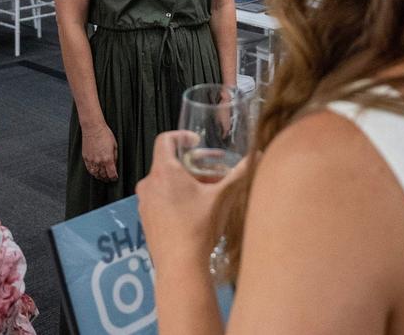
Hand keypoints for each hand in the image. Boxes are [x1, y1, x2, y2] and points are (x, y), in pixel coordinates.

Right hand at [82, 124, 118, 180]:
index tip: (115, 178)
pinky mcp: (85, 158)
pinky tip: (95, 172)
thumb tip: (114, 165)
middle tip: (109, 178)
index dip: (114, 178)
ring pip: (95, 174)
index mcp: (108, 159)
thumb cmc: (105, 134)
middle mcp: (99, 161)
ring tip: (102, 177)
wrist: (93, 128)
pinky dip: (93, 172)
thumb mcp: (114, 145)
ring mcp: (91, 160)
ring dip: (99, 176)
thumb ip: (115, 157)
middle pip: (103, 175)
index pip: (111, 174)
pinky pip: (89, 169)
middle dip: (107, 178)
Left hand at [137, 131, 248, 270]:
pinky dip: (176, 198)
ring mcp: (145, 203)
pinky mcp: (146, 219)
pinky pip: (160, 199)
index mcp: (164, 171)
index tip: (197, 142)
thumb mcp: (223, 197)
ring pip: (165, 182)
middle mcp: (149, 184)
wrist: (180, 266)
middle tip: (214, 174)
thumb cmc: (199, 227)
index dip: (182, 136)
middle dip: (193, 166)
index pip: (166, 140)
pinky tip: (195, 212)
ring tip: (208, 194)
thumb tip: (258, 155)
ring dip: (186, 183)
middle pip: (169, 163)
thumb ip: (240, 173)